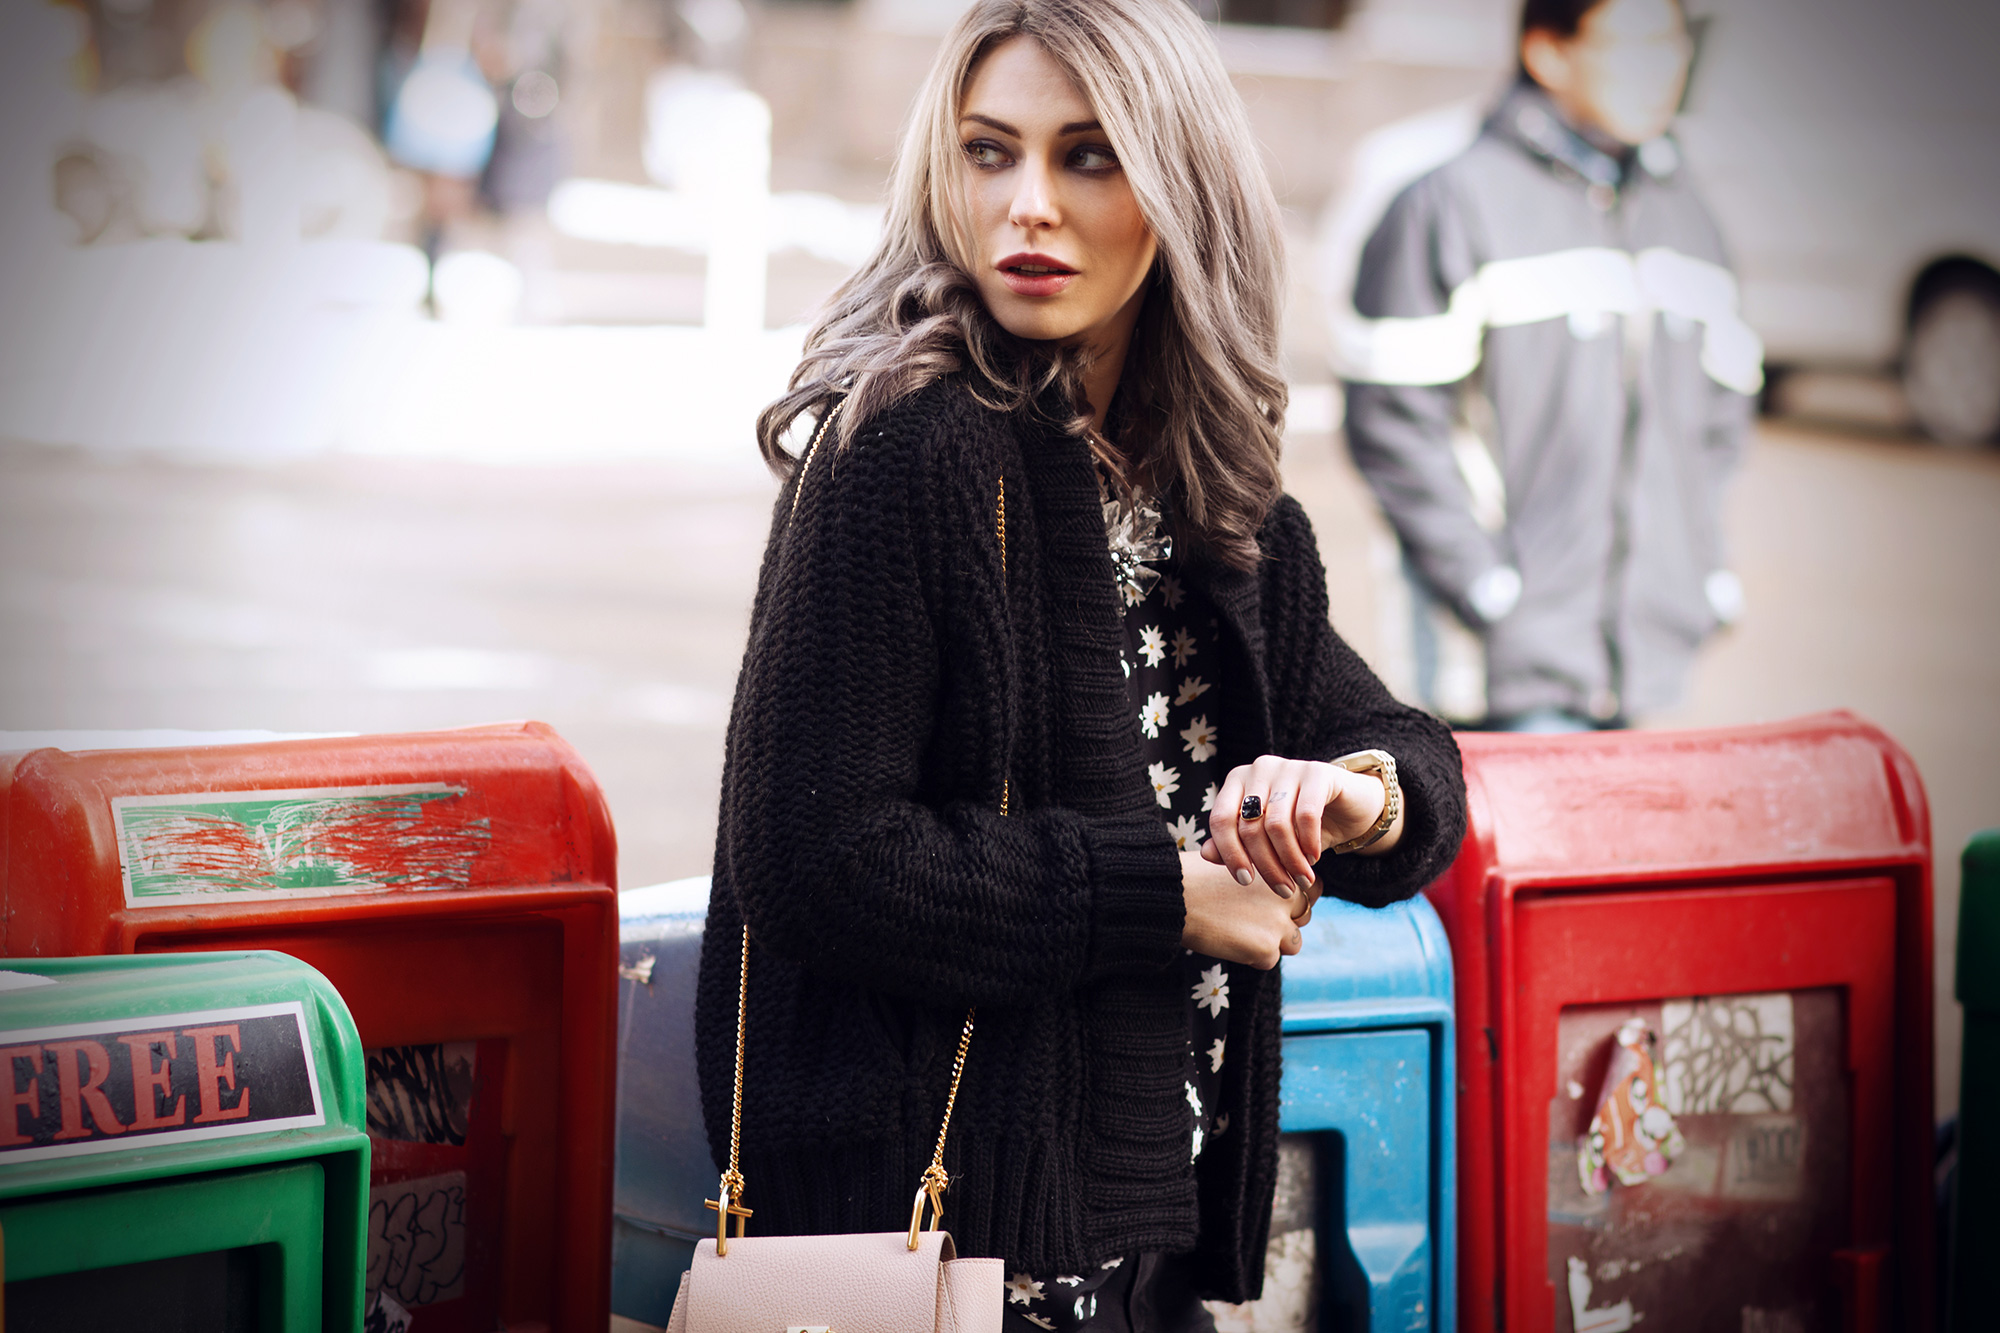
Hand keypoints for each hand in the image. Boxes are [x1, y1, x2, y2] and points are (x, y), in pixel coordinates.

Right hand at [1180, 850, 1306, 969]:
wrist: (1174, 895)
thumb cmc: (1197, 875)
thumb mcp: (1238, 859)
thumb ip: (1264, 872)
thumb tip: (1278, 887)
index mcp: (1283, 870)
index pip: (1311, 888)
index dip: (1294, 897)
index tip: (1275, 901)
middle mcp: (1288, 895)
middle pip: (1305, 916)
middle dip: (1285, 921)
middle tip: (1253, 919)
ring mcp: (1279, 923)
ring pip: (1292, 943)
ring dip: (1272, 941)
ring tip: (1239, 930)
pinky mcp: (1266, 948)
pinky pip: (1269, 960)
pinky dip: (1251, 955)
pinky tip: (1228, 939)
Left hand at [1201, 754, 1402, 896]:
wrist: (1349, 807)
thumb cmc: (1300, 826)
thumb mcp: (1266, 839)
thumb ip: (1235, 844)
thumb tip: (1206, 854)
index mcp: (1238, 780)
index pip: (1220, 820)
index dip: (1230, 854)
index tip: (1246, 882)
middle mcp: (1259, 768)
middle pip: (1249, 826)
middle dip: (1266, 865)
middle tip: (1283, 890)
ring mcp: (1288, 766)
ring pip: (1277, 824)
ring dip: (1290, 861)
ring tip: (1301, 880)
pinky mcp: (1318, 772)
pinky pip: (1306, 814)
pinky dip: (1309, 843)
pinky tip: (1314, 858)